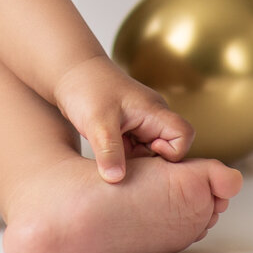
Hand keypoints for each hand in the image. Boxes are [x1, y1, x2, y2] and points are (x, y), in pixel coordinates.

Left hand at [55, 55, 191, 180]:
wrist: (69, 73)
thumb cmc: (86, 88)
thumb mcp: (96, 122)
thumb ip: (109, 151)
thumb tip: (116, 179)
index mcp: (153, 110)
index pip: (184, 135)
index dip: (171, 152)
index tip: (142, 150)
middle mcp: (151, 117)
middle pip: (168, 149)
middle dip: (148, 161)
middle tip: (122, 161)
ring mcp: (140, 124)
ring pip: (149, 153)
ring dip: (133, 160)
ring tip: (110, 156)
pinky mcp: (127, 130)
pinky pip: (135, 152)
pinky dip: (123, 157)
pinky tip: (106, 155)